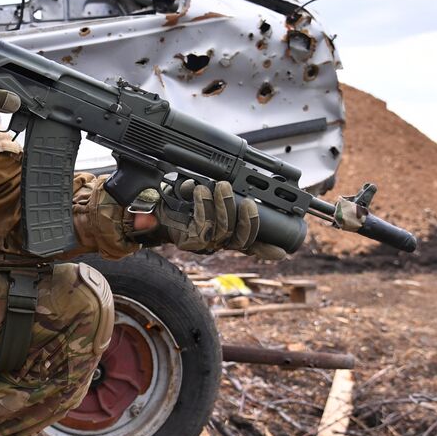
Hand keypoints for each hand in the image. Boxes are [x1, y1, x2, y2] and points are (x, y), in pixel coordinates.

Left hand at [129, 180, 286, 259]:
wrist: (154, 208)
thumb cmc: (186, 203)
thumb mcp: (215, 203)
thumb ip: (236, 207)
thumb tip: (269, 229)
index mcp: (228, 236)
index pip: (252, 246)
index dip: (267, 249)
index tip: (282, 250)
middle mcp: (217, 243)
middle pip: (240, 240)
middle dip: (247, 220)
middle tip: (246, 199)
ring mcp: (202, 244)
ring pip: (221, 232)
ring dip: (223, 207)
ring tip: (220, 186)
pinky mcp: (185, 240)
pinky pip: (200, 227)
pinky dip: (202, 206)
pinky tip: (199, 190)